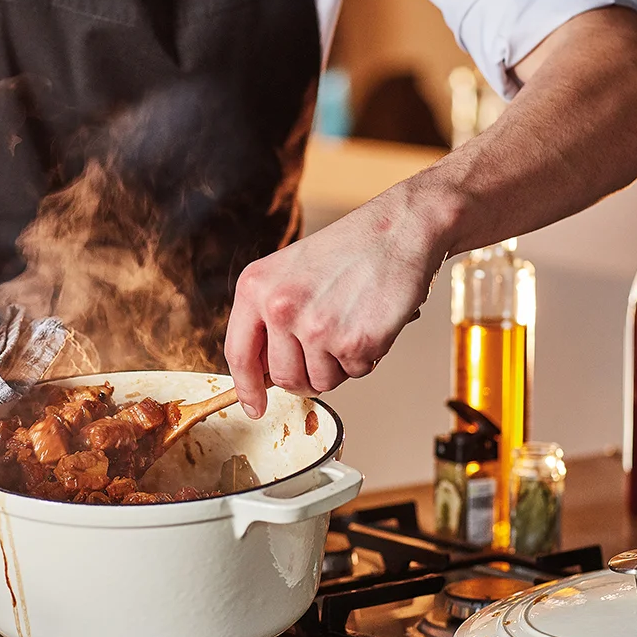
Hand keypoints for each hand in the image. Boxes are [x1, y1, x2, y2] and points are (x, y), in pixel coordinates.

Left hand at [225, 179, 453, 417]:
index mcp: (255, 288)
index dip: (246, 388)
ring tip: (350, 324)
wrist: (398, 230)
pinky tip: (370, 321)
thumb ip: (268, 318)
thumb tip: (262, 373)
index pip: (238, 353)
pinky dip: (367, 356)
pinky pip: (355, 373)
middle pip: (283, 377)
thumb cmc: (347, 251)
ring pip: (321, 381)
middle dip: (305, 376)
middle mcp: (280, 308)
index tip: (254, 407)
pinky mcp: (354, 342)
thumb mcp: (287, 272)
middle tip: (325, 352)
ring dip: (338, 365)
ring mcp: (317, 327)